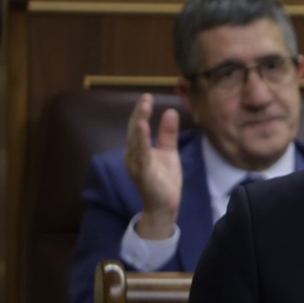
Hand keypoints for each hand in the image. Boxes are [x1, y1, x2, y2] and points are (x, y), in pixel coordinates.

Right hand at [125, 94, 182, 239]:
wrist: (165, 205)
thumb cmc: (164, 179)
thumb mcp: (169, 152)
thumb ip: (168, 133)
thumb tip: (170, 111)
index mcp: (138, 149)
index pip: (138, 127)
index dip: (142, 112)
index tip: (147, 97)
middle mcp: (133, 155)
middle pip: (135, 131)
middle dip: (139, 114)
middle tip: (145, 98)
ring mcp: (137, 165)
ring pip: (136, 141)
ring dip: (139, 124)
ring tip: (143, 109)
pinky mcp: (144, 173)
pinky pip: (142, 155)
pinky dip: (142, 142)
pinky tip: (144, 128)